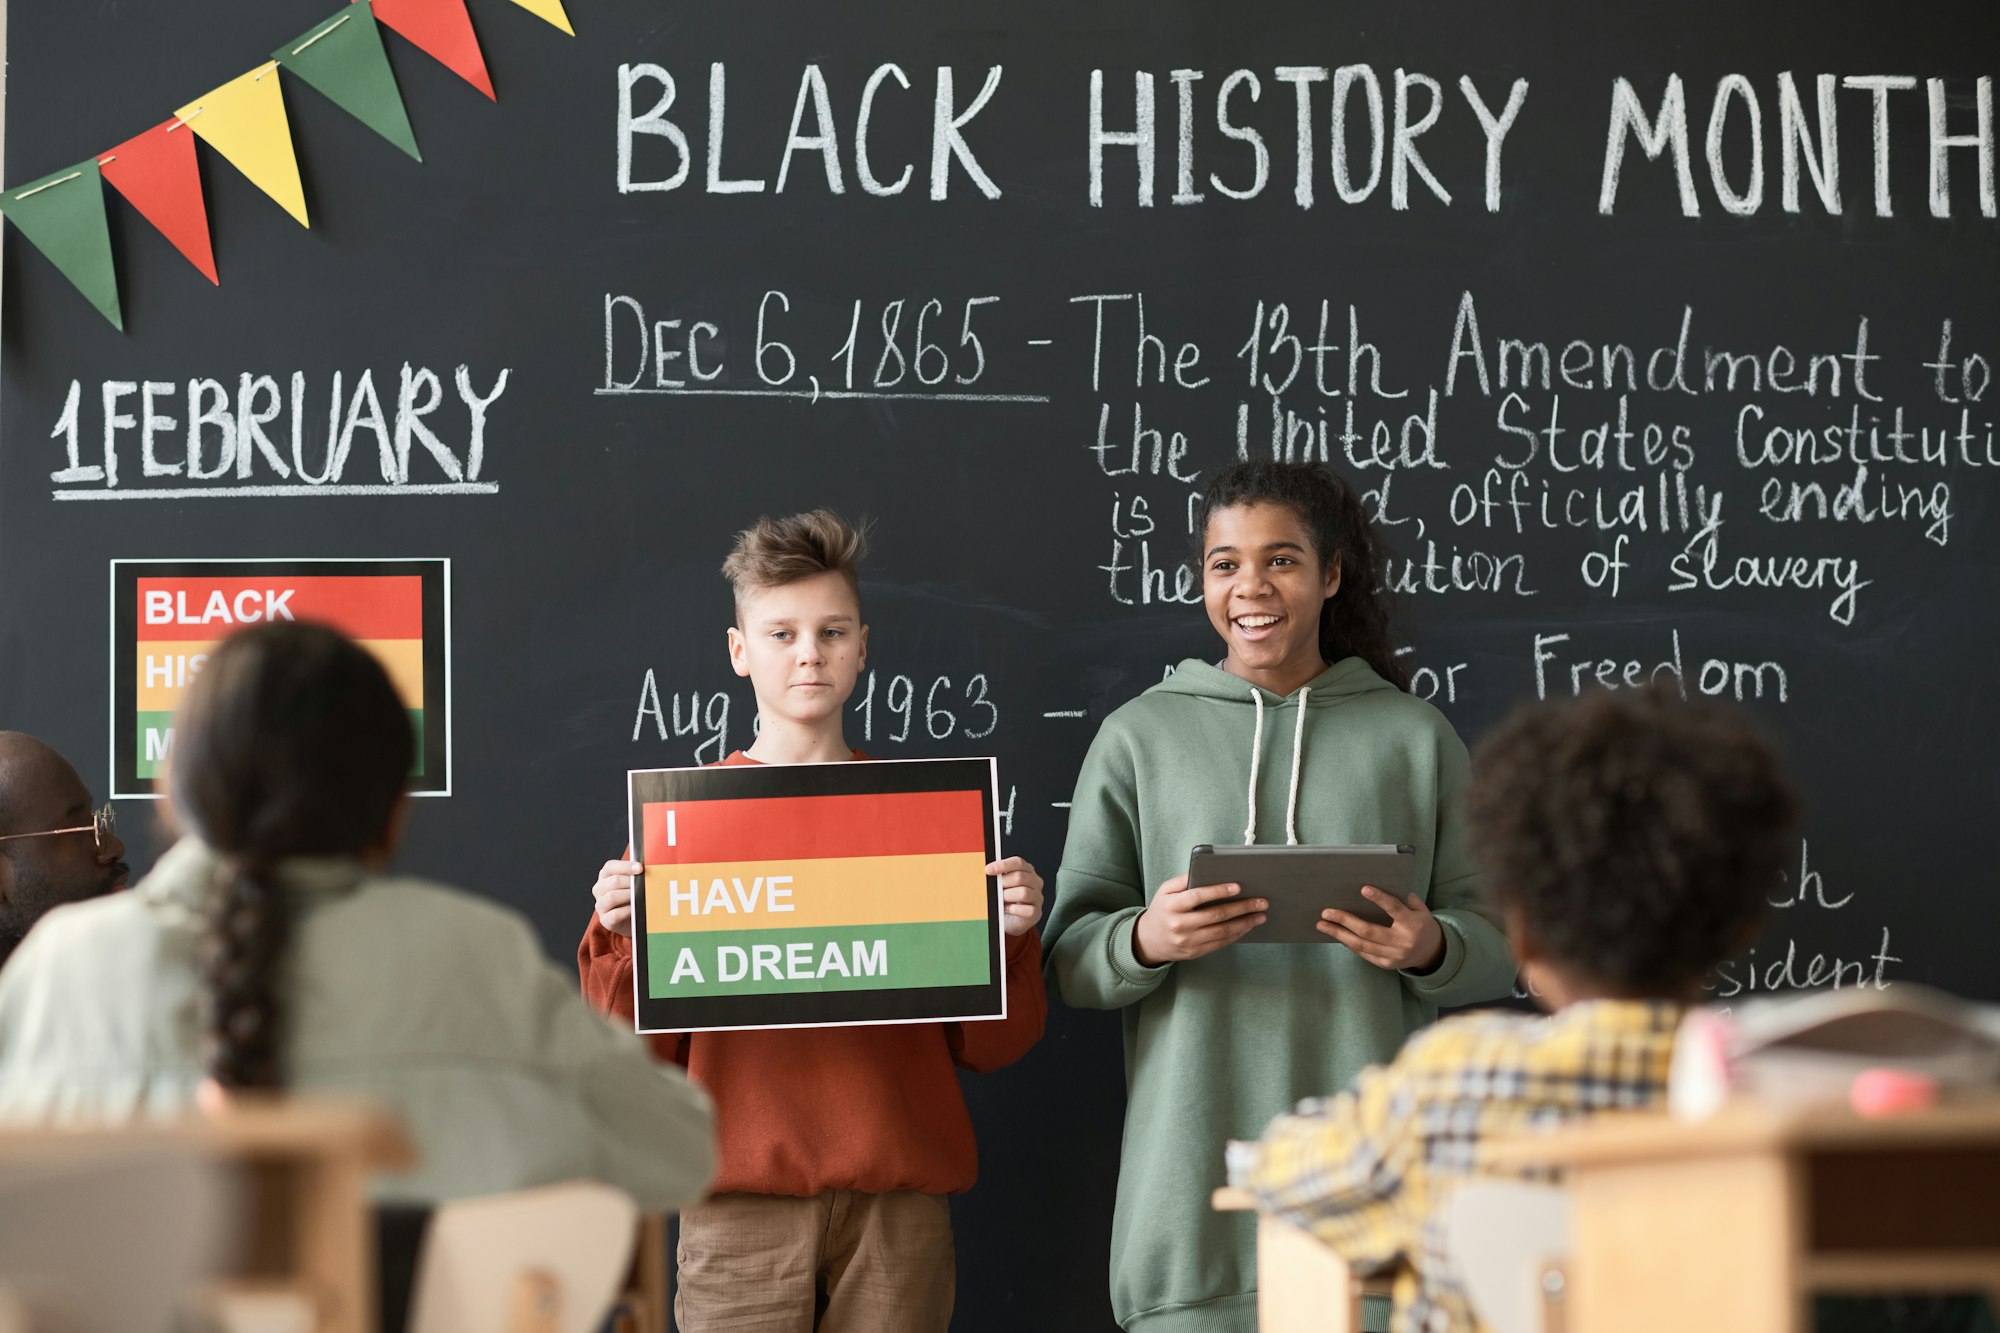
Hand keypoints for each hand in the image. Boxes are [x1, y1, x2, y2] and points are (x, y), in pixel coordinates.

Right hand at [593, 859, 641, 937]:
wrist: (633, 919)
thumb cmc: (633, 897)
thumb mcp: (633, 883)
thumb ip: (636, 874)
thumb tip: (648, 869)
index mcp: (605, 876)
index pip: (610, 866)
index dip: (626, 866)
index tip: (640, 868)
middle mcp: (600, 889)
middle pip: (613, 881)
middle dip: (631, 882)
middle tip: (644, 884)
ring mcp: (600, 905)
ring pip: (612, 897)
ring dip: (628, 895)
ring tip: (640, 896)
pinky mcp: (605, 920)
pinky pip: (615, 914)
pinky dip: (627, 911)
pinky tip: (635, 909)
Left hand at [990, 856, 1044, 935]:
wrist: (1009, 920)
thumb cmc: (1005, 900)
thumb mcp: (1001, 885)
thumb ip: (998, 876)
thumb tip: (987, 871)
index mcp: (1027, 871)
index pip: (1018, 862)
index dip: (1003, 865)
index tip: (988, 870)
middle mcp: (1035, 882)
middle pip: (1020, 877)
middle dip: (1003, 883)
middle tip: (994, 889)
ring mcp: (1037, 897)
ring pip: (1024, 893)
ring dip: (1008, 896)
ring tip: (1000, 900)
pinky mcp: (1036, 912)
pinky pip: (1027, 910)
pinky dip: (1013, 910)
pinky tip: (1006, 910)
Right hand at [1132, 873, 1267, 965]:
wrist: (1148, 941)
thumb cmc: (1162, 910)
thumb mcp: (1165, 891)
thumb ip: (1183, 880)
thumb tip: (1205, 870)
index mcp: (1172, 906)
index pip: (1198, 897)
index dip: (1219, 891)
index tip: (1238, 887)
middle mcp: (1179, 925)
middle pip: (1215, 915)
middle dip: (1241, 908)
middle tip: (1261, 901)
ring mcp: (1188, 941)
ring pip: (1222, 932)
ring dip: (1244, 923)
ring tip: (1260, 915)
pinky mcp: (1195, 952)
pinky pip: (1220, 943)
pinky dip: (1236, 934)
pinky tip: (1247, 926)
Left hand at [1318, 886, 1443, 970]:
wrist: (1431, 951)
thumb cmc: (1420, 922)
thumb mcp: (1419, 908)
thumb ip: (1403, 898)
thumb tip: (1378, 884)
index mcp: (1413, 924)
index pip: (1395, 909)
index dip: (1380, 899)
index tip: (1363, 888)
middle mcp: (1403, 942)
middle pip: (1369, 931)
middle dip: (1345, 920)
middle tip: (1326, 912)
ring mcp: (1393, 956)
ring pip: (1361, 945)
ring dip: (1339, 934)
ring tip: (1322, 924)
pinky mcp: (1386, 964)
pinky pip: (1363, 953)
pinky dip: (1348, 943)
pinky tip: (1336, 934)